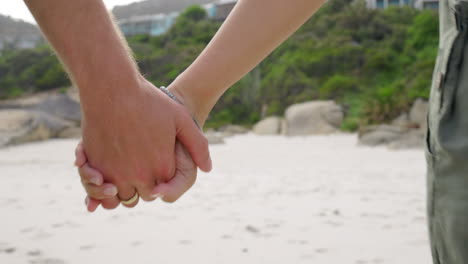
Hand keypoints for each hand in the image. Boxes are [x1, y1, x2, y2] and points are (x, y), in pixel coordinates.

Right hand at [80, 78, 210, 204]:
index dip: (163, 181)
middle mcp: (139, 175)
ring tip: (127, 170)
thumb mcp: (181, 119)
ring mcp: (114, 173)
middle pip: (144, 196)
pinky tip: (108, 169)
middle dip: (145, 187)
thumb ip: (198, 146)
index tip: (159, 166)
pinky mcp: (94, 167)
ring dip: (125, 189)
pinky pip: (99, 188)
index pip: (165, 190)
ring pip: (122, 197)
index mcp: (162, 167)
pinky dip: (103, 186)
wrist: (111, 88)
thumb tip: (208, 169)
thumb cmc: (149, 101)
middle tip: (143, 169)